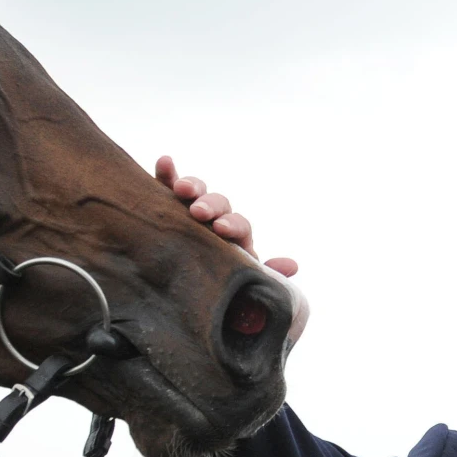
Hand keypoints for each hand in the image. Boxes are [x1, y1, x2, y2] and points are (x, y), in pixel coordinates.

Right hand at [155, 156, 296, 276]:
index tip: (220, 229)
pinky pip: (167, 186)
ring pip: (196, 192)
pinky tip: (165, 161)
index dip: (232, 224)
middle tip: (198, 212)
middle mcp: (215, 221)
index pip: (239, 225)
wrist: (188, 295)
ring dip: (192, 186)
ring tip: (180, 189)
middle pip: (219, 204)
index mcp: (236, 239)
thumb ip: (264, 274)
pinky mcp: (167, 207)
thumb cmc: (219, 289)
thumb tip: (291, 265)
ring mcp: (191, 211)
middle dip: (210, 205)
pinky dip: (167, 173)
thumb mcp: (241, 287)